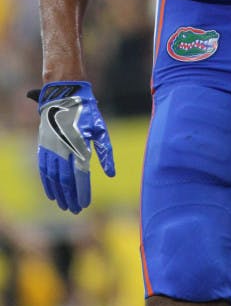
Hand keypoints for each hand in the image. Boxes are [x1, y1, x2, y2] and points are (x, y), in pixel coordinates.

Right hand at [28, 81, 115, 212]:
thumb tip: (111, 174)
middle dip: (71, 196)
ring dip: (59, 193)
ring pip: (53, 177)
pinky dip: (47, 183)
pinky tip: (51, 194)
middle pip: (66, 179)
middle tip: (75, 210)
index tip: (85, 204)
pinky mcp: (44, 145)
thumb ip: (106, 153)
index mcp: (80, 144)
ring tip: (64, 205)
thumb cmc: (87, 113)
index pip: (81, 174)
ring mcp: (52, 147)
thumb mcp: (100, 130)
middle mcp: (64, 148)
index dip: (82, 191)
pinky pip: (43, 169)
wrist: (64, 95)